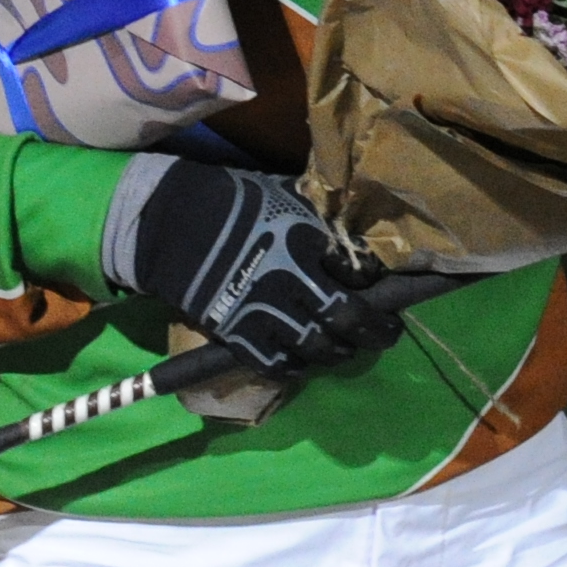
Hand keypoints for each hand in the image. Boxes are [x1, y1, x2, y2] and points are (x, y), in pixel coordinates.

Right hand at [110, 158, 385, 375]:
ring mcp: (264, 313)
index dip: (377, 284)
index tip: (384, 289)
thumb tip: (356, 237)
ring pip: (317, 348)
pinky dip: (296, 368)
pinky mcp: (237, 335)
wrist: (180, 225)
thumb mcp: (292, 198)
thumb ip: (323, 222)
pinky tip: (304, 362)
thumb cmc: (242, 204)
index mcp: (308, 243)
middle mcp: (292, 283)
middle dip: (374, 331)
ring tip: (346, 348)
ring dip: (338, 352)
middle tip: (386, 334)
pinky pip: (275, 364)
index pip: (360, 273)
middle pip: (347, 320)